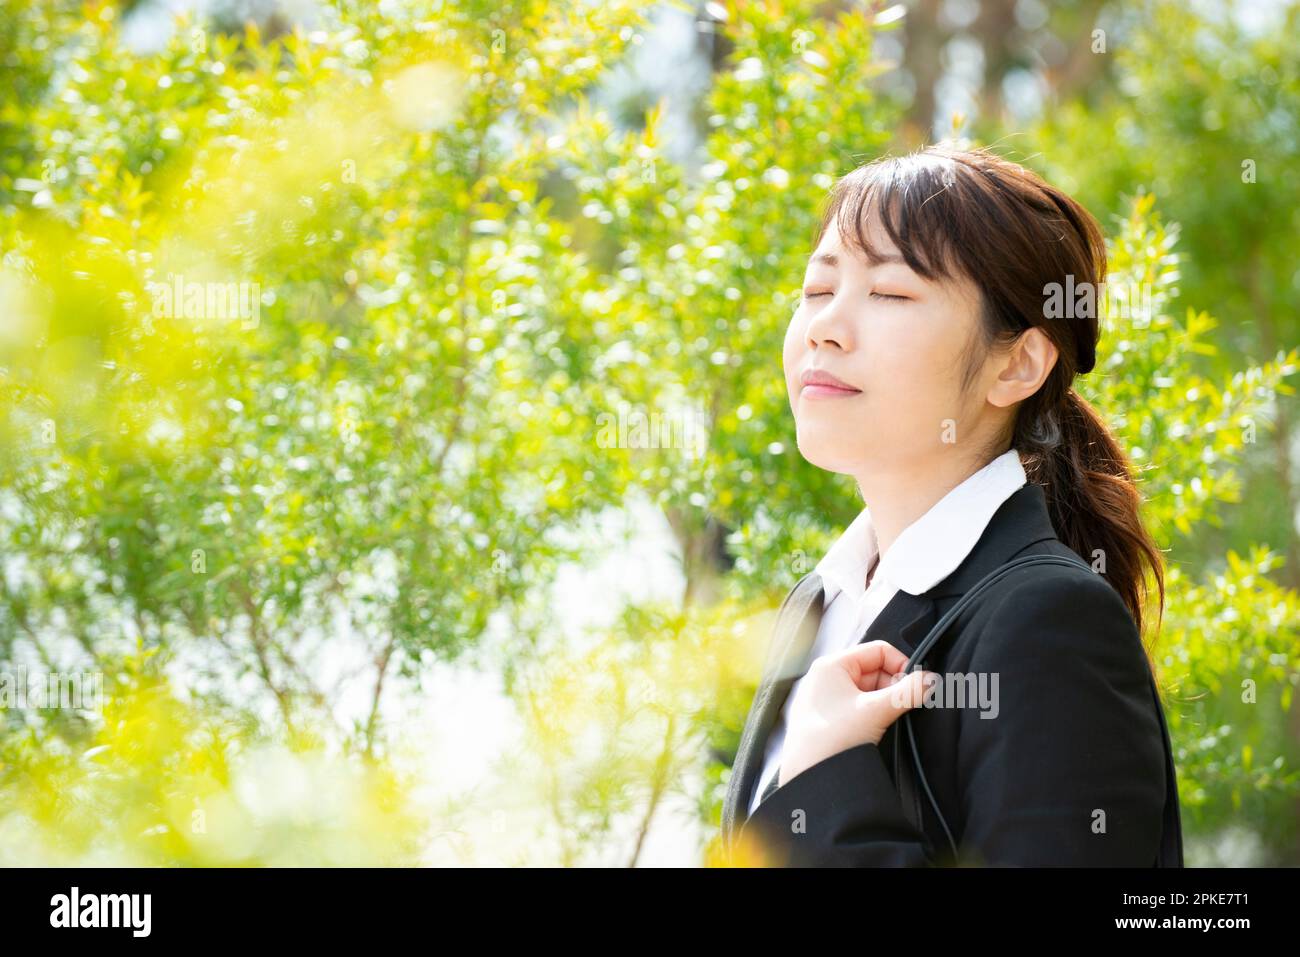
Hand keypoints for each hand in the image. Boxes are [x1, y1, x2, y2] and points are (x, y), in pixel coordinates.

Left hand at [779, 640, 935, 786]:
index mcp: (832, 665)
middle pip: (875, 671)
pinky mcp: (829, 719)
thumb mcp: (876, 711)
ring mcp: (826, 699)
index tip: (916, 687)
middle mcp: (826, 678)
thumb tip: (931, 681)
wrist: (807, 779)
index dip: (901, 665)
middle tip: (904, 707)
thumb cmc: (831, 739)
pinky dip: (874, 714)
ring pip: (869, 691)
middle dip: (894, 688)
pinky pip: (859, 707)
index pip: (878, 651)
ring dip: (885, 703)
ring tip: (887, 721)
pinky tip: (877, 730)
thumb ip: (908, 693)